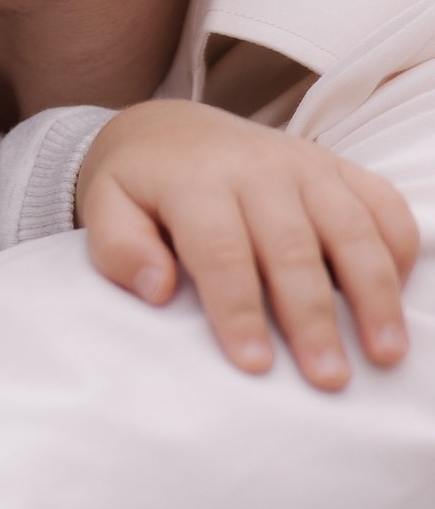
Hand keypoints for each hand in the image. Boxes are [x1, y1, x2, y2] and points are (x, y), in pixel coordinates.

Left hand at [79, 99, 420, 388]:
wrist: (171, 129)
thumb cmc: (140, 186)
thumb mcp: (106, 207)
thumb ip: (119, 248)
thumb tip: (156, 288)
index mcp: (195, 182)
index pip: (221, 252)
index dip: (239, 311)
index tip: (253, 365)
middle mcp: (257, 169)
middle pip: (293, 249)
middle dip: (313, 318)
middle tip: (328, 379)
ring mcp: (305, 164)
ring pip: (351, 229)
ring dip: (374, 294)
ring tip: (385, 352)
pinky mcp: (338, 167)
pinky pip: (384, 204)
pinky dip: (400, 249)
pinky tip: (402, 298)